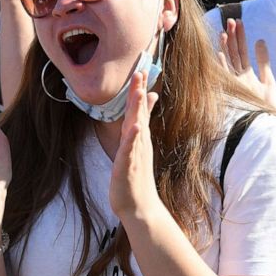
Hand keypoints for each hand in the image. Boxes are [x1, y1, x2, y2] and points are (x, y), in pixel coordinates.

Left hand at [110, 71, 161, 219]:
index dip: (139, 89)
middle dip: (138, 92)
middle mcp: (138, 141)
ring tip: (140, 92)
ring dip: (138, 109)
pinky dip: (134, 137)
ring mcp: (135, 153)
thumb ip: (142, 130)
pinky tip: (136, 126)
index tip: (141, 69)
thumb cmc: (136, 176)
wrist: (139, 205)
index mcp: (138, 136)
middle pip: (138, 112)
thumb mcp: (138, 149)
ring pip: (136, 127)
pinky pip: (131, 149)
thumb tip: (146, 118)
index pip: (139, 108)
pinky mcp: (129, 166)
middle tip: (141, 71)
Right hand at [217, 18, 275, 109]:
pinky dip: (223, 65)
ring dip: (227, 46)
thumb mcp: (268, 81)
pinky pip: (228, 77)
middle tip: (231, 20)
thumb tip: (260, 40)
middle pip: (233, 53)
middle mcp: (237, 79)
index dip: (239, 37)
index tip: (238, 23)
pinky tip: (220, 53)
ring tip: (226, 30)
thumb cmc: (268, 107)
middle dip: (232, 37)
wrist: (266, 126)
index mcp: (245, 76)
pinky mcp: (236, 93)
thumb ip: (263, 61)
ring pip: (230, 61)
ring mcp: (236, 85)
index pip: (239, 52)